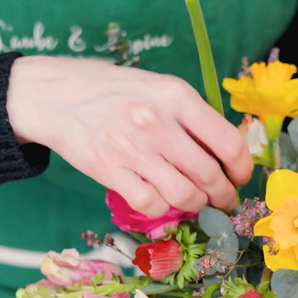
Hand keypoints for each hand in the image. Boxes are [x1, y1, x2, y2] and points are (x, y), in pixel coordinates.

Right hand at [6, 56, 252, 216]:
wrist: (55, 95)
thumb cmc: (113, 91)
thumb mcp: (158, 87)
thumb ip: (192, 116)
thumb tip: (228, 153)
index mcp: (176, 96)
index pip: (227, 142)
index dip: (242, 168)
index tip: (240, 177)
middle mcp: (157, 122)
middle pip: (209, 175)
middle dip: (224, 195)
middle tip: (224, 200)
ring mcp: (133, 149)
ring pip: (185, 196)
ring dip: (197, 206)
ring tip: (197, 202)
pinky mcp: (110, 172)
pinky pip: (152, 205)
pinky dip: (164, 209)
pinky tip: (163, 201)